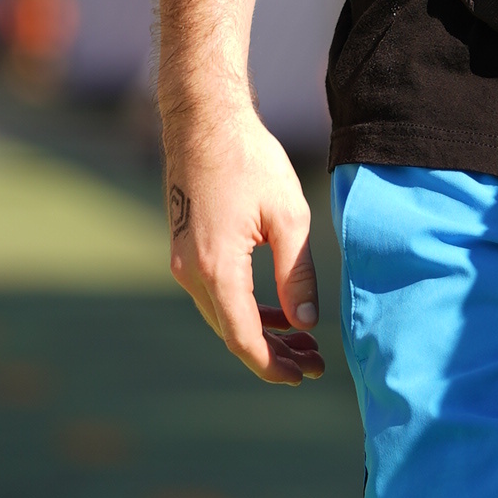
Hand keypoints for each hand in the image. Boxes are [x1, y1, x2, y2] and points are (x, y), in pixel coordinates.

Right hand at [164, 94, 327, 379]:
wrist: (204, 121)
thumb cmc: (250, 161)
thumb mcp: (289, 217)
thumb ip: (297, 275)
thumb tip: (305, 324)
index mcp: (217, 268)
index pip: (243, 338)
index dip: (273, 365)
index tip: (303, 376)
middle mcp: (191, 272)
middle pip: (231, 333)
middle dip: (273, 354)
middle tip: (315, 365)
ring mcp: (183, 262)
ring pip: (223, 316)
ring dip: (261, 333)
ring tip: (303, 344)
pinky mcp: (185, 250)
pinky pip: (216, 295)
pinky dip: (246, 310)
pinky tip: (277, 314)